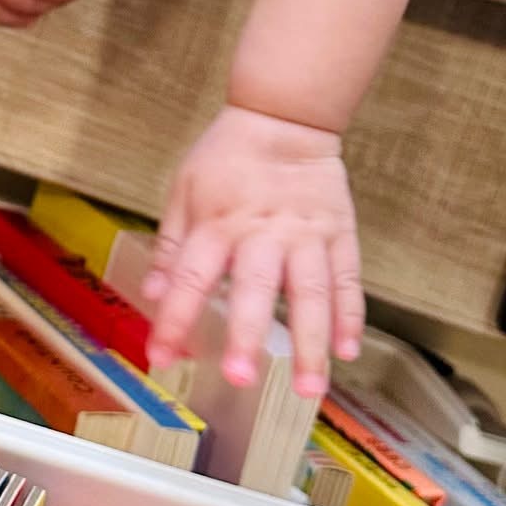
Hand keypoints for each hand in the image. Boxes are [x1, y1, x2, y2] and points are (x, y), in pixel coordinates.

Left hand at [142, 105, 363, 397]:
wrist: (285, 116)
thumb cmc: (228, 156)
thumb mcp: (183, 190)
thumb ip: (171, 246)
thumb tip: (155, 295)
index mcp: (217, 223)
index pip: (191, 278)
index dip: (175, 320)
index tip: (161, 358)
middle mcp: (262, 233)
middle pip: (255, 289)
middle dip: (246, 335)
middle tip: (241, 378)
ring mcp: (305, 235)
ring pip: (310, 293)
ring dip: (311, 343)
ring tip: (311, 389)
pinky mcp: (338, 232)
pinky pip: (347, 279)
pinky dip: (350, 316)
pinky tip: (348, 351)